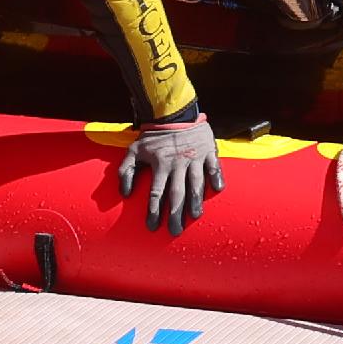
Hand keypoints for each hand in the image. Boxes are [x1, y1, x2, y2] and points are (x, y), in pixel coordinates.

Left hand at [117, 114, 224, 233]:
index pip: (156, 193)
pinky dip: (216, 177)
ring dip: (195, 201)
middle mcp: (178, 164)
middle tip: (175, 231)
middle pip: (177, 194)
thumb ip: (126, 171)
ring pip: (196, 184)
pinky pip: (214, 166)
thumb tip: (125, 194)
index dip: (154, 211)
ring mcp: (194, 157)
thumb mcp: (133, 150)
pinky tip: (217, 190)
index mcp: (160, 164)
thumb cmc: (152, 135)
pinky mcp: (208, 151)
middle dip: (175, 214)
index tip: (152, 227)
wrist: (173, 112)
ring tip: (195, 216)